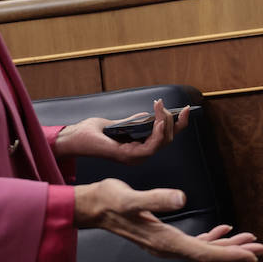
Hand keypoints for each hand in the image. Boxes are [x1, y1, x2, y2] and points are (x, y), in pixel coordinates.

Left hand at [55, 99, 187, 162]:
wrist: (75, 137)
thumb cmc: (92, 131)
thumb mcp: (119, 122)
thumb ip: (135, 120)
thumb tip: (152, 113)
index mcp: (139, 147)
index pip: (165, 137)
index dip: (178, 124)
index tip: (187, 109)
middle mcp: (140, 155)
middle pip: (167, 139)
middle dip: (172, 120)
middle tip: (162, 104)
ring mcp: (135, 157)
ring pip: (162, 142)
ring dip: (164, 122)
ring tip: (160, 108)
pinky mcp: (128, 156)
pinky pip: (151, 145)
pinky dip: (158, 133)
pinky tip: (158, 121)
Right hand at [73, 178, 262, 261]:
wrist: (91, 207)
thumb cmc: (109, 200)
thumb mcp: (131, 197)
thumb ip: (156, 198)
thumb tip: (181, 198)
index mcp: (165, 241)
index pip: (204, 252)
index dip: (230, 254)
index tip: (253, 255)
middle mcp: (167, 248)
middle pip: (209, 255)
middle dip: (237, 252)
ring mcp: (165, 244)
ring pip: (204, 250)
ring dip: (228, 246)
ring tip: (250, 241)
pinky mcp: (162, 236)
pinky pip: (194, 243)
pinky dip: (211, 239)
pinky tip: (223, 230)